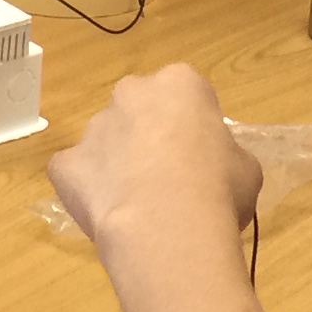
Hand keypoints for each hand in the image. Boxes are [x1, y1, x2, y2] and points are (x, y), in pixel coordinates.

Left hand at [50, 65, 261, 256]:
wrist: (166, 227)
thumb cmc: (218, 190)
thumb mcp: (246, 167)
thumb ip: (224, 153)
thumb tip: (212, 166)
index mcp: (180, 83)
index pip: (186, 92)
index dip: (193, 124)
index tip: (200, 153)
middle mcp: (131, 93)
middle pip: (139, 108)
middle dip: (149, 134)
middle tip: (167, 176)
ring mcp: (94, 127)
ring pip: (106, 140)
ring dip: (118, 163)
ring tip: (138, 205)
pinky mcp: (65, 163)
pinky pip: (75, 172)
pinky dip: (87, 189)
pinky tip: (107, 213)